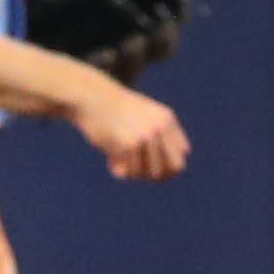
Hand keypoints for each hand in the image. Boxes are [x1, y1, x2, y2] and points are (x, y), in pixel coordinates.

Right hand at [72, 79, 188, 181]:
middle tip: (137, 170)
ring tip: (121, 163)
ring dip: (134, 173)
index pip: (182, 153)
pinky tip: (110, 161)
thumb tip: (166, 175)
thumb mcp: (143, 116)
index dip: (169, 164)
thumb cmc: (114, 110)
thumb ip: (159, 138)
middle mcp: (159, 127)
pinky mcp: (127, 144)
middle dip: (154, 174)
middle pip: (170, 169)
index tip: (152, 166)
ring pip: (148, 173)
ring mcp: (144, 136)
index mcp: (166, 119)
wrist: (91, 98)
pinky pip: (129, 172)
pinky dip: (119, 170)